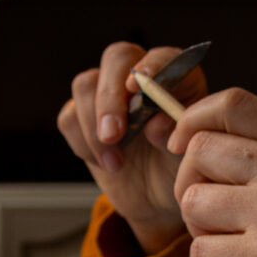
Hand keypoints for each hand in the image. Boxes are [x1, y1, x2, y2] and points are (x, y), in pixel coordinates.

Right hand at [58, 41, 206, 252]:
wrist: (157, 200)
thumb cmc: (178, 171)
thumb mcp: (186, 159)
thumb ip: (174, 137)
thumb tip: (156, 124)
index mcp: (177, 78)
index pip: (162, 57)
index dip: (149, 67)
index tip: (137, 89)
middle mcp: (140, 79)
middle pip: (116, 58)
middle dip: (110, 96)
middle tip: (113, 134)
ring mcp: (109, 95)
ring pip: (85, 84)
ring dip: (93, 124)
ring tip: (115, 162)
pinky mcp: (83, 116)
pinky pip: (69, 117)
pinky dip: (82, 142)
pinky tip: (107, 163)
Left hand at [167, 88, 256, 256]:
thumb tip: (196, 143)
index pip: (233, 103)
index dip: (192, 118)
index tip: (180, 144)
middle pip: (199, 151)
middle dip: (190, 187)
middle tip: (212, 220)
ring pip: (192, 203)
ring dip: (201, 234)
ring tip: (232, 252)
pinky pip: (199, 252)